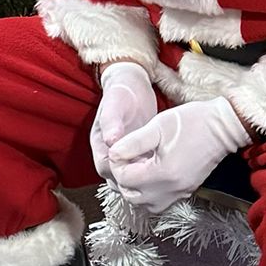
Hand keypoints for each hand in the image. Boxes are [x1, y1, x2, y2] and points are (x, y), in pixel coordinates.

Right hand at [90, 61, 157, 178]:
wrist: (132, 86)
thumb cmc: (121, 93)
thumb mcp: (115, 104)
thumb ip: (111, 122)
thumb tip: (110, 140)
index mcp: (100, 144)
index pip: (106, 167)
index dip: (120, 172)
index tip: (140, 168)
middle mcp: (109, 153)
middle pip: (117, 178)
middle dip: (134, 180)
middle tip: (155, 173)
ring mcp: (124, 156)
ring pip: (131, 177)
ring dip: (144, 178)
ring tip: (162, 171)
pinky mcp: (138, 155)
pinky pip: (143, 170)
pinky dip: (152, 172)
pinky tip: (166, 166)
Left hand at [109, 98, 250, 215]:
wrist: (224, 126)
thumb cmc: (193, 121)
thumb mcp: (157, 126)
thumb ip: (132, 143)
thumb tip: (113, 153)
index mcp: (162, 173)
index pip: (125, 179)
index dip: (116, 164)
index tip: (120, 150)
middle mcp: (171, 189)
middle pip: (132, 197)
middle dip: (124, 179)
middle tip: (127, 159)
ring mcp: (180, 193)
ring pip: (145, 205)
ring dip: (135, 189)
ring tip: (137, 168)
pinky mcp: (186, 191)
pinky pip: (160, 203)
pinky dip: (149, 193)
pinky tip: (151, 174)